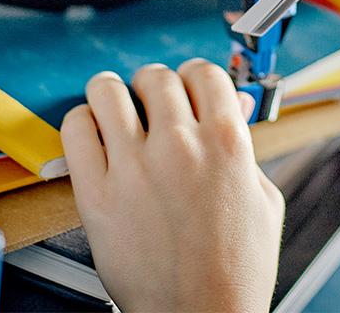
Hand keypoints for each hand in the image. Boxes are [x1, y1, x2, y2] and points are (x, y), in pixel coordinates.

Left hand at [61, 60, 283, 312]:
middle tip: (151, 100)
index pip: (204, 72)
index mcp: (227, 141)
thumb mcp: (263, 196)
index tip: (188, 87)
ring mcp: (136, 167)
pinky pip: (76, 131)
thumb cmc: (237, 267)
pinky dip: (81, 122)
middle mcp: (182, 145)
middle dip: (153, 84)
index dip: (195, 76)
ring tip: (114, 105)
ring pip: (109, 91)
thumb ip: (245, 145)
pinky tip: (92, 133)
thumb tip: (234, 107)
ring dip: (112, 92)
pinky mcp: (98, 195)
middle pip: (156, 77)